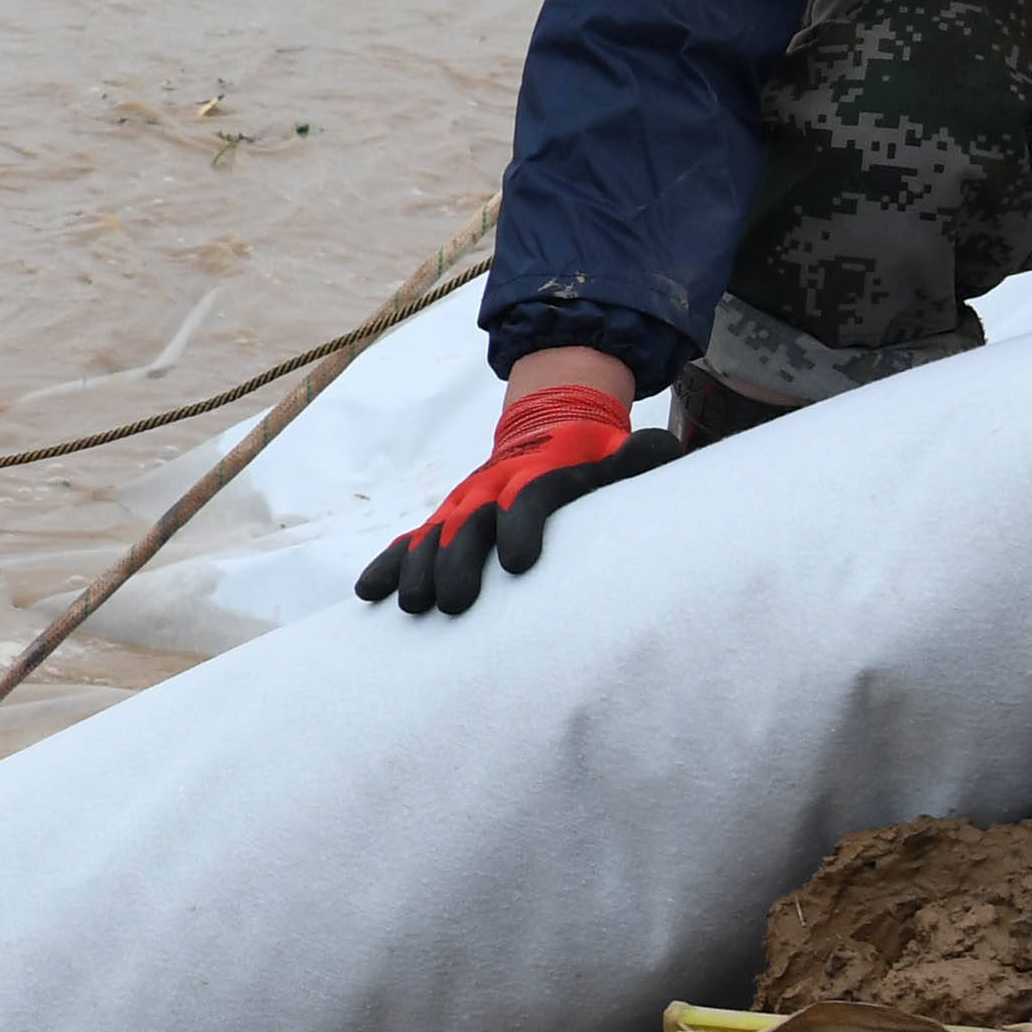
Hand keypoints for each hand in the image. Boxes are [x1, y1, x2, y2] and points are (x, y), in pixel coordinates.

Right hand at [356, 380, 677, 617]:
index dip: (522, 526)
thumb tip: (663, 446)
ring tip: (415, 606)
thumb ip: (640, 455)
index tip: (520, 564)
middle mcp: (492, 487)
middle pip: (470, 523)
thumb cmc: (595, 456)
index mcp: (540, 473)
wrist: (548, 425)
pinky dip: (389, 563)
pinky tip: (368, 592)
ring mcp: (464, 504)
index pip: (529, 497)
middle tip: (455, 604)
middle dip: (459, 562)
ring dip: (419, 568)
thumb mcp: (622, 450)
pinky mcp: (445, 521)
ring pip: (433, 534)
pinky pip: (409, 540)